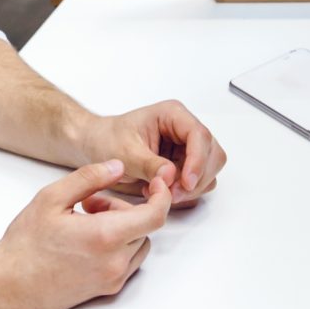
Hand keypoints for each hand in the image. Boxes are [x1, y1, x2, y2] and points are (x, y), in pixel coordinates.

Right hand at [0, 159, 170, 308]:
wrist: (10, 285)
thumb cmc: (26, 243)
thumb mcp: (51, 198)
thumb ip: (89, 178)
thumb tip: (118, 166)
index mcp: (105, 236)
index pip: (155, 215)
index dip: (162, 195)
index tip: (156, 183)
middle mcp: (115, 261)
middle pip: (145, 226)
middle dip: (125, 209)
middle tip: (91, 204)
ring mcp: (113, 278)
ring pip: (139, 244)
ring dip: (124, 229)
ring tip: (88, 223)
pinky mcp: (108, 289)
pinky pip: (129, 261)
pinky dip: (119, 246)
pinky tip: (89, 241)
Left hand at [77, 102, 224, 206]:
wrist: (96, 146)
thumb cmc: (107, 139)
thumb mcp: (124, 152)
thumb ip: (148, 163)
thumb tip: (171, 174)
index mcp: (173, 115)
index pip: (199, 135)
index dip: (198, 160)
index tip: (185, 182)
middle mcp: (184, 129)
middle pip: (212, 154)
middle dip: (196, 177)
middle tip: (173, 193)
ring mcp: (187, 148)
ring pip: (208, 170)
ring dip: (191, 187)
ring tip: (163, 191)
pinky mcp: (184, 164)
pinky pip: (198, 181)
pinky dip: (185, 191)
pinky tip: (163, 190)